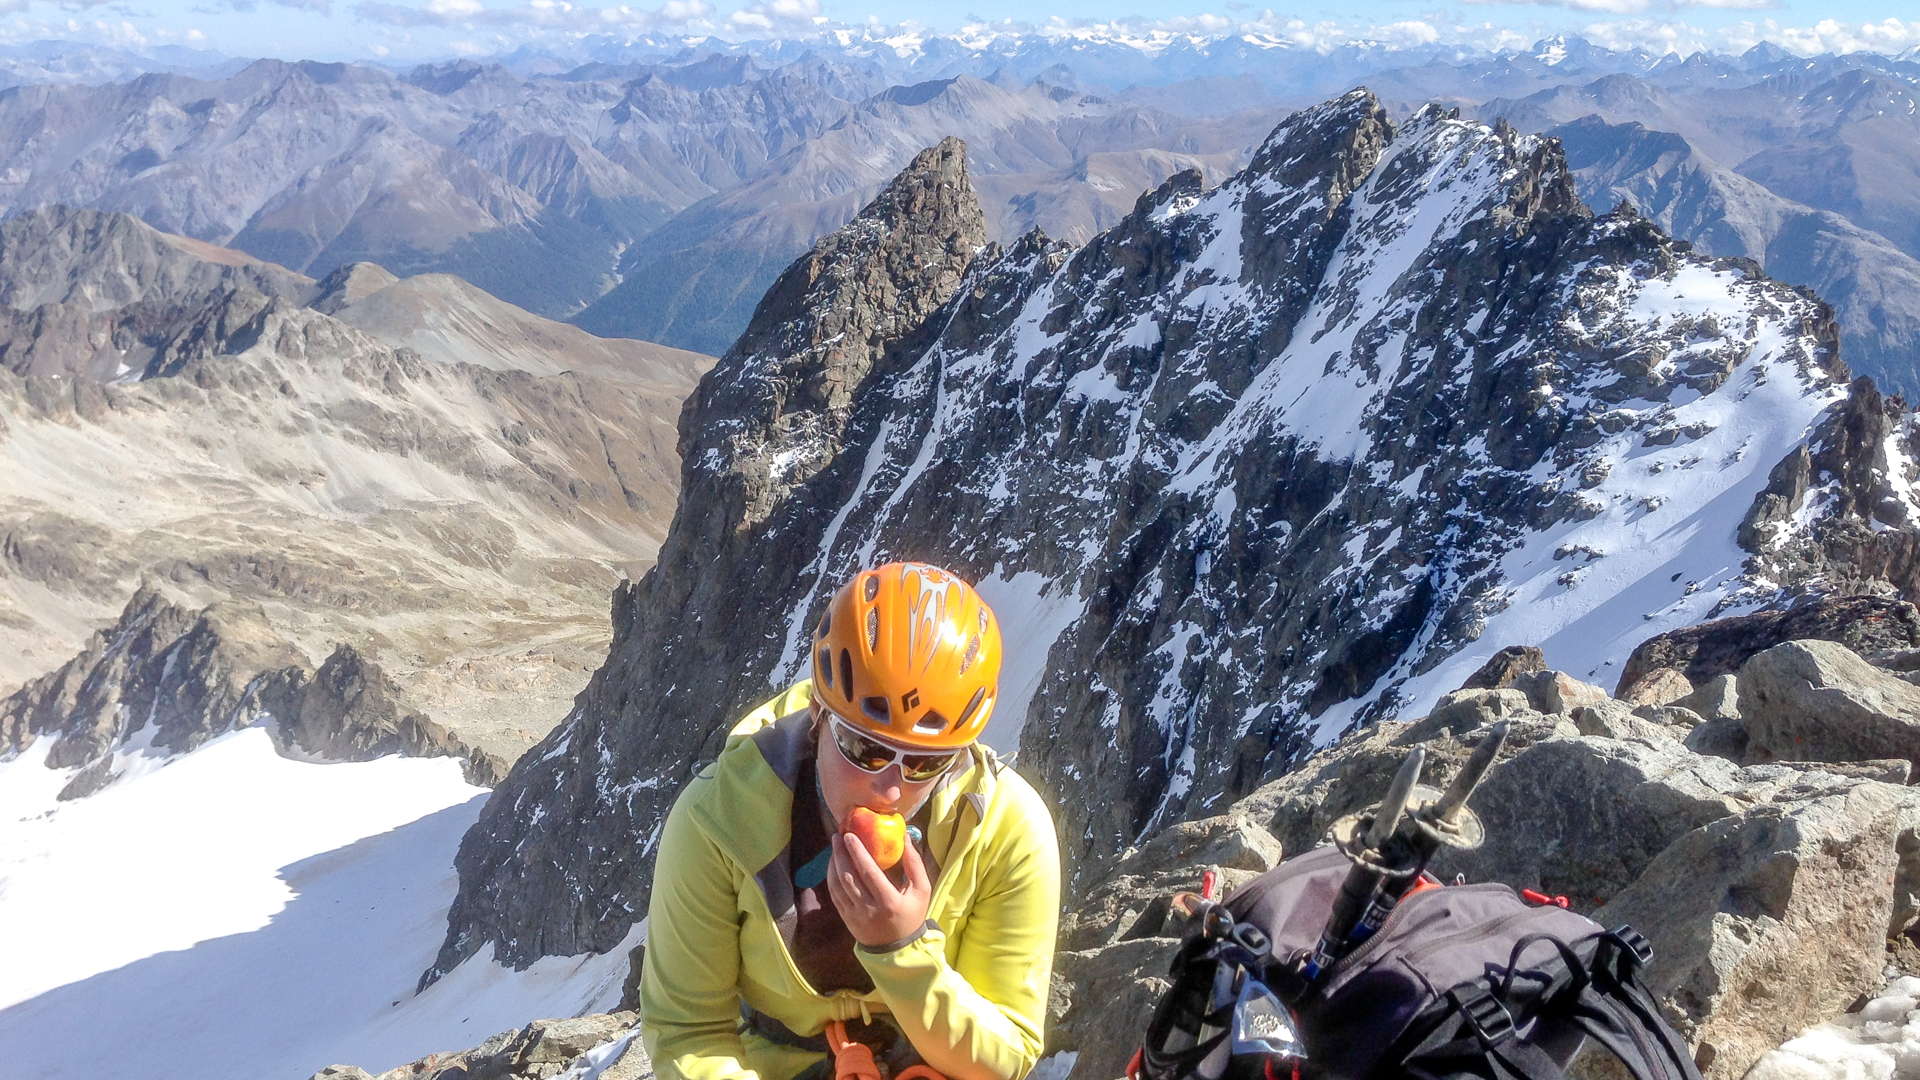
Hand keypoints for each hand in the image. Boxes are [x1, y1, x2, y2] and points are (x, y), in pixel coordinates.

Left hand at [827, 829, 931, 946]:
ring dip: (833, 864)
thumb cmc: (912, 915)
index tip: (850, 835)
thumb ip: (914, 864)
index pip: (869, 872)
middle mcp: (869, 909)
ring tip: (835, 846)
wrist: (898, 948)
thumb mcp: (921, 891)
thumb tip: (906, 838)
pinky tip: (834, 865)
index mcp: (889, 901)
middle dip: (840, 854)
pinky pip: (834, 895)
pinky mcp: (847, 918)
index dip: (857, 852)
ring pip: (838, 886)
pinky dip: (831, 877)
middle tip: (838, 836)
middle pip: (849, 877)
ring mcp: (855, 915)